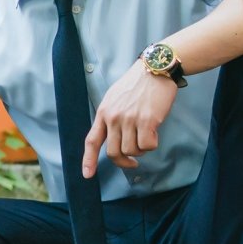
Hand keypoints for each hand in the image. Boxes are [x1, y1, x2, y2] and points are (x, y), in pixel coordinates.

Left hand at [83, 61, 179, 176]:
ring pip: (132, 151)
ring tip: (147, 135)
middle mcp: (113, 117)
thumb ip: (111, 116)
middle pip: (114, 153)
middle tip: (133, 162)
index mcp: (103, 112)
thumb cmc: (137, 84)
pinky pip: (147, 146)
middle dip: (124, 162)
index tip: (87, 175)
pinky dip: (152, 144)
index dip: (88, 160)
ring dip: (141, 150)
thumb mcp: (115, 98)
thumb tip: (113, 137)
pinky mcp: (147, 121)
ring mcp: (129, 119)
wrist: (155, 68)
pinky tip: (155, 132)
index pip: (92, 140)